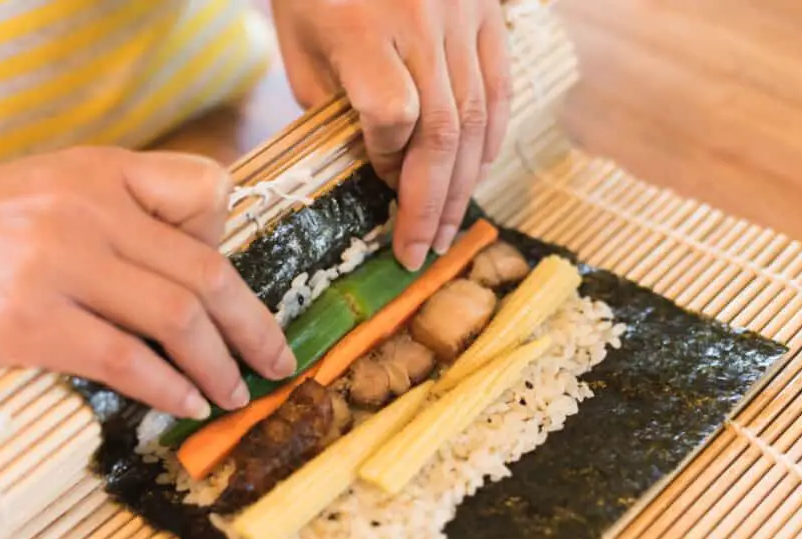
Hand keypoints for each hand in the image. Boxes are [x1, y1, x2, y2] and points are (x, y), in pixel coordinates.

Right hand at [0, 147, 294, 418]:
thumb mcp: (54, 186)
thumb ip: (125, 210)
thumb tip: (193, 266)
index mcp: (102, 172)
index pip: (205, 192)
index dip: (232, 243)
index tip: (234, 289)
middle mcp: (91, 212)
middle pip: (206, 272)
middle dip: (254, 326)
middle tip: (279, 361)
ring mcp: (63, 266)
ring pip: (177, 318)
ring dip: (220, 365)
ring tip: (236, 393)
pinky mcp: (33, 323)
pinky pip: (126, 359)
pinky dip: (169, 387)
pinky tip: (187, 404)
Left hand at [271, 0, 511, 269]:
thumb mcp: (301, 39)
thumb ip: (330, 103)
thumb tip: (366, 164)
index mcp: (363, 28)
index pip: (391, 115)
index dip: (387, 161)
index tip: (379, 182)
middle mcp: (422, 24)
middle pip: (442, 132)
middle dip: (431, 204)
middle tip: (422, 251)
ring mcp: (463, 18)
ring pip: (477, 120)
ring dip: (464, 184)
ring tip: (449, 230)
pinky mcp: (490, 14)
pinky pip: (500, 88)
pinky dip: (491, 139)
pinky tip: (477, 174)